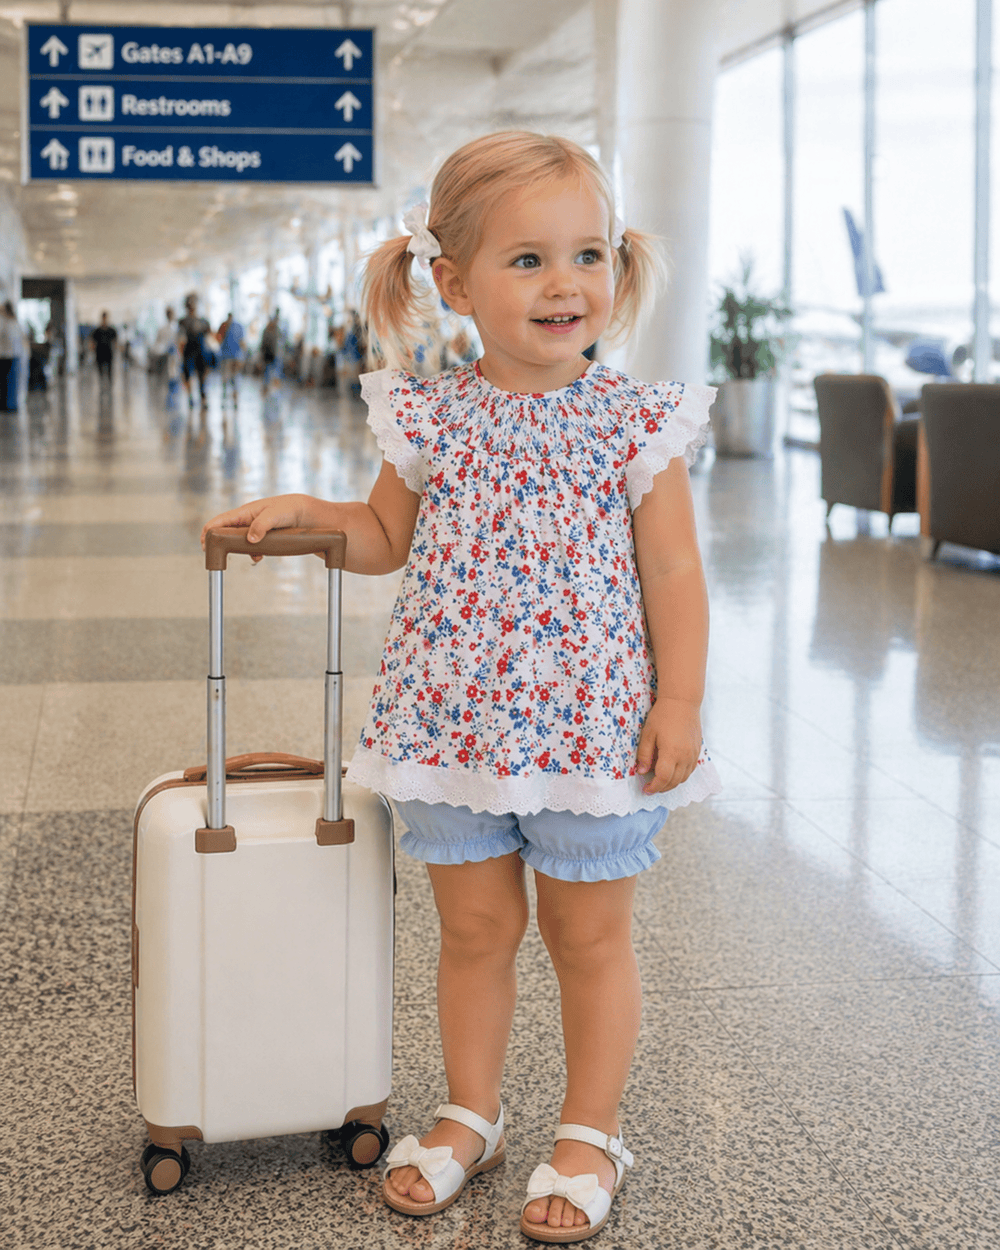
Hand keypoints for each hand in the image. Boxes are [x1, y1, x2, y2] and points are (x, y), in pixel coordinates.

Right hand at [200, 493, 314, 562]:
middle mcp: (248, 520)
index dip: (209, 531)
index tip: (204, 543)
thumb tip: (251, 540)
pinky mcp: (264, 537)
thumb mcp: (275, 515)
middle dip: (220, 543)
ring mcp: (256, 529)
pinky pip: (253, 547)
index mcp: (246, 512)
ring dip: (239, 550)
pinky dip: (253, 553)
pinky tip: (258, 557)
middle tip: (213, 554)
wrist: (308, 514)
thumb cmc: (290, 509)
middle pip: (226, 531)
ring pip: (239, 541)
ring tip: (247, 556)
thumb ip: (261, 525)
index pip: (221, 520)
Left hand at [635, 698, 701, 793]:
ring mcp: (693, 754)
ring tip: (660, 781)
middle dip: (661, 788)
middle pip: (674, 782)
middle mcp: (685, 756)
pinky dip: (681, 776)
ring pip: (684, 778)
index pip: (663, 778)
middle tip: (651, 787)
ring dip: (672, 783)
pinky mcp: (697, 751)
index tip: (646, 790)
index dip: (654, 787)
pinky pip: (690, 770)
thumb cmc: (662, 715)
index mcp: (671, 753)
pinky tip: (672, 772)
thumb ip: (645, 754)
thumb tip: (642, 771)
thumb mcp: (648, 734)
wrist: (682, 702)